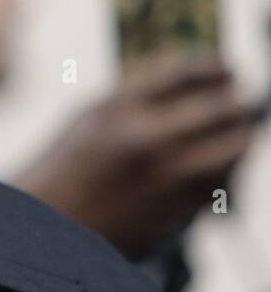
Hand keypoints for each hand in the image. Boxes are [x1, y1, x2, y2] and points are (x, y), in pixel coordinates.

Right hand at [14, 58, 256, 256]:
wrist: (51, 224)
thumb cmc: (67, 165)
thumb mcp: (91, 115)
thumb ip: (139, 96)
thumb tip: (198, 77)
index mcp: (118, 112)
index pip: (186, 75)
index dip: (216, 67)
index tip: (226, 68)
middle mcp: (146, 143)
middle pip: (221, 110)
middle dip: (236, 103)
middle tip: (237, 100)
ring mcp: (166, 181)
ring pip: (234, 149)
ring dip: (240, 135)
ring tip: (233, 130)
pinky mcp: (179, 211)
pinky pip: (223, 182)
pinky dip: (228, 167)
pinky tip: (216, 161)